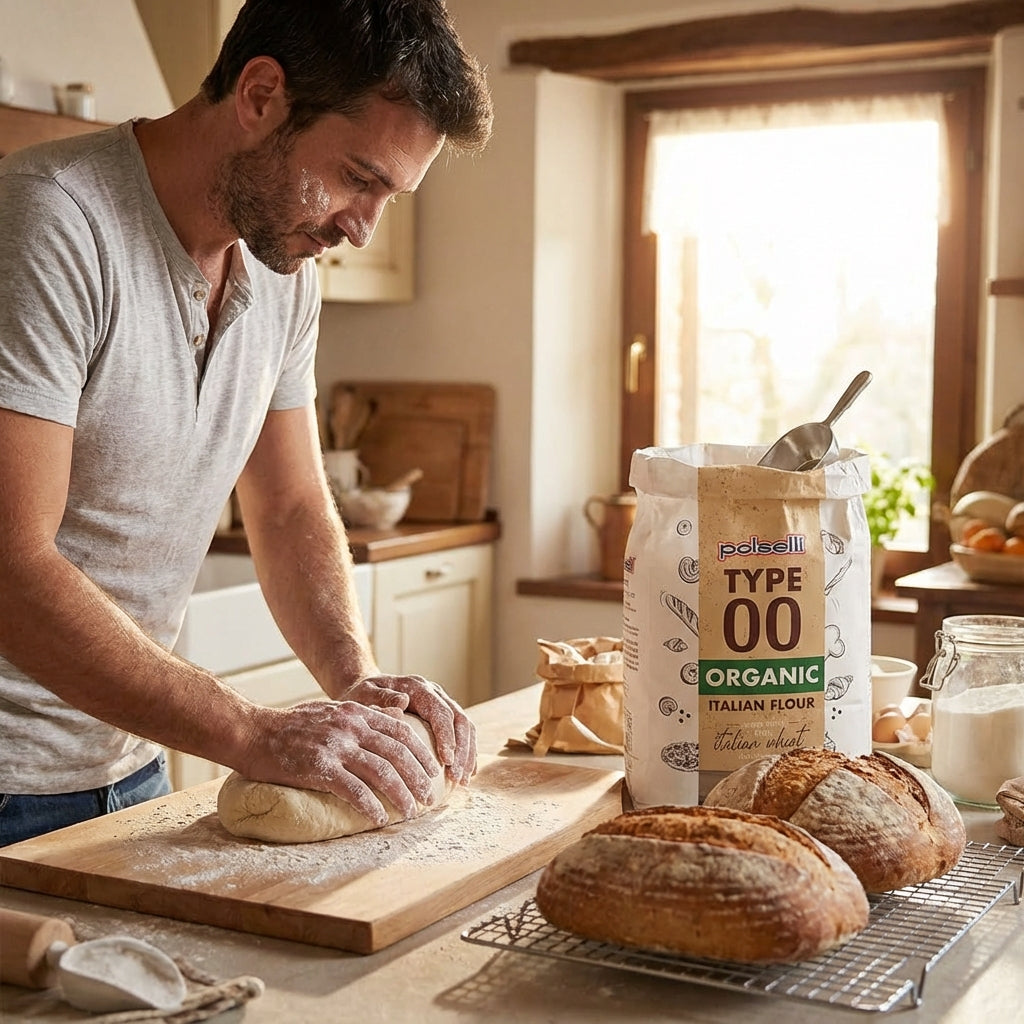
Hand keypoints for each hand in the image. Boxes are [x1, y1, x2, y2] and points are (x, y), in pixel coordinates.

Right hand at [243, 700, 443, 826]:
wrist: (254, 732)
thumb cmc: (292, 725)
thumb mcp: (333, 710)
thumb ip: (364, 713)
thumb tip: (397, 714)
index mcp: (357, 713)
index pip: (401, 732)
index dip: (421, 753)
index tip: (432, 771)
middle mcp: (351, 726)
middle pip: (398, 753)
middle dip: (418, 778)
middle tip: (429, 798)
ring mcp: (336, 746)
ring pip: (382, 773)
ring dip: (401, 795)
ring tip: (411, 811)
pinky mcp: (320, 768)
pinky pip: (354, 790)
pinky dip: (371, 806)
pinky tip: (380, 818)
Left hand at [339, 673, 476, 784]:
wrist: (367, 691)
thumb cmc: (362, 696)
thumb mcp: (365, 695)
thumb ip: (382, 698)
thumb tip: (403, 702)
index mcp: (418, 687)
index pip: (440, 711)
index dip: (446, 737)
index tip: (446, 761)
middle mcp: (435, 693)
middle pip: (460, 720)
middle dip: (462, 750)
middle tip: (457, 777)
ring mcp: (442, 704)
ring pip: (466, 728)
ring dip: (468, 755)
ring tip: (463, 781)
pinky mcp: (444, 717)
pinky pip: (463, 734)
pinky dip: (467, 754)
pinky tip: (466, 774)